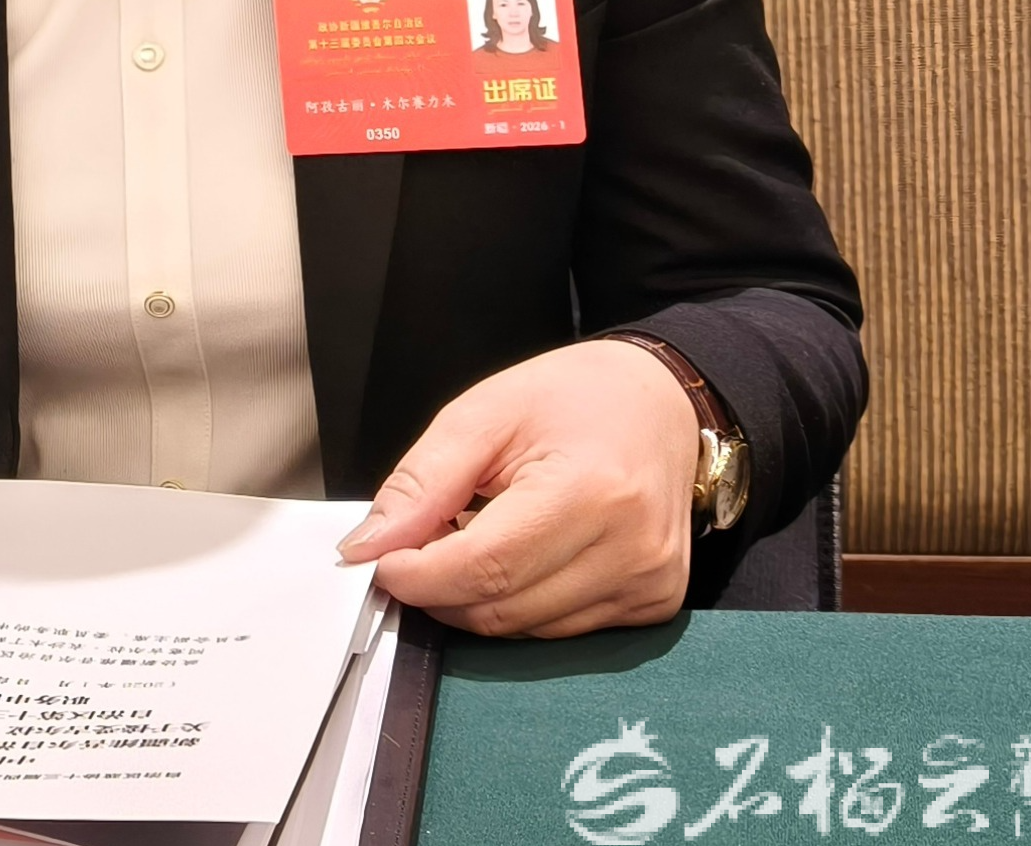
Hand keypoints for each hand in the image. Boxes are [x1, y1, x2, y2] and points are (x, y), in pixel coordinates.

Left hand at [338, 339, 700, 636]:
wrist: (662, 403)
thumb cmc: (574, 397)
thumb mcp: (486, 412)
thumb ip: (423, 481)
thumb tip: (368, 547)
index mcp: (591, 490)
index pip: (484, 567)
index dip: (418, 575)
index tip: (379, 560)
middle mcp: (631, 549)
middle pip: (501, 608)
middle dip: (440, 590)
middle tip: (415, 549)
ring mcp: (648, 585)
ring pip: (524, 632)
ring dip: (478, 599)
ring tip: (473, 537)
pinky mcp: (654, 606)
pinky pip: (560, 633)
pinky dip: (520, 604)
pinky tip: (520, 555)